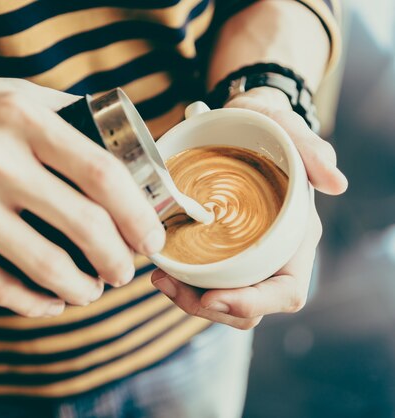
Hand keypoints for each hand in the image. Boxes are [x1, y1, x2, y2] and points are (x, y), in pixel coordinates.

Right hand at [0, 73, 164, 316]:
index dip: (139, 213)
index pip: (103, 172)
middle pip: (86, 225)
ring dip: (83, 289)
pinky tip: (49, 301)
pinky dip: (35, 303)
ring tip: (92, 290)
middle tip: (126, 271)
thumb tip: (115, 144)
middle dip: (119, 260)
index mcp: (20, 117)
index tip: (151, 237)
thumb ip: (56, 112)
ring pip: (47, 265)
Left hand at [152, 87, 346, 328]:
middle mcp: (271, 255)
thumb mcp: (285, 126)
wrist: (237, 122)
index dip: (253, 303)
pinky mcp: (218, 251)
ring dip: (189, 299)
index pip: (286, 292)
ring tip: (160, 278)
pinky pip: (203, 281)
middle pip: (248, 307)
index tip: (213, 296)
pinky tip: (160, 269)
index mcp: (295, 238)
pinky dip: (182, 283)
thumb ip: (311, 149)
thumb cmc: (264, 126)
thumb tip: (337, 185)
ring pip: (221, 300)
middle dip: (207, 307)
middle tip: (168, 284)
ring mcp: (243, 256)